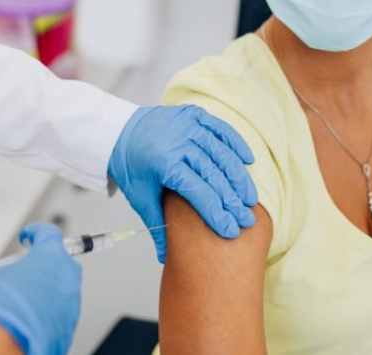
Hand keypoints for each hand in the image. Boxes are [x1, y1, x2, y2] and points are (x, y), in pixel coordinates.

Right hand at [0, 223, 81, 354]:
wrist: (2, 350)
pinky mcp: (68, 327)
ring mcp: (70, 304)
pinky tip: (28, 319)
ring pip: (62, 289)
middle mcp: (66, 277)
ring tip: (23, 299)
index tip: (28, 236)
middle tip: (25, 270)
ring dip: (46, 290)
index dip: (36, 233)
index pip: (49, 233)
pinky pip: (60, 314)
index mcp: (50, 256)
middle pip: (60, 261)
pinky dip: (48, 313)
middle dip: (44, 263)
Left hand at [108, 105, 257, 261]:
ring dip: (239, 176)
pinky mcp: (193, 114)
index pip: (198, 192)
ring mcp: (187, 125)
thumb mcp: (140, 196)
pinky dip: (236, 143)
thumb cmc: (132, 166)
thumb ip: (157, 224)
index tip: (231, 231)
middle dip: (233, 200)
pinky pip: (220, 128)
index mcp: (164, 163)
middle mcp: (178, 141)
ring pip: (221, 152)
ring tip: (250, 198)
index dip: (217, 213)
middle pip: (214, 174)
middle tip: (247, 220)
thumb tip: (165, 257)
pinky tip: (248, 160)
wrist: (121, 131)